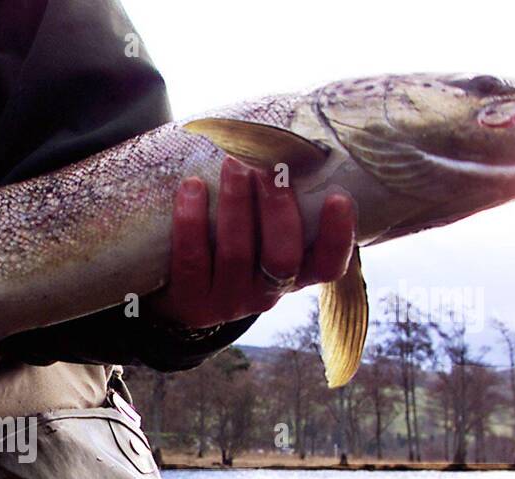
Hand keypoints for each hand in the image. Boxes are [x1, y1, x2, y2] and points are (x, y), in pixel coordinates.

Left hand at [147, 157, 356, 329]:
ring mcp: (228, 302)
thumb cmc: (231, 241)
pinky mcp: (191, 301)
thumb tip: (288, 139)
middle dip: (277, 208)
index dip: (337, 237)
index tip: (338, 198)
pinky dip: (192, 221)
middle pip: (281, 258)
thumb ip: (278, 200)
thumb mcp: (261, 230)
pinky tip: (192, 188)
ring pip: (236, 255)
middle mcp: (266, 294)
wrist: (176, 290)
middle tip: (268, 168)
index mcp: (295, 275)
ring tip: (231, 164)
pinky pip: (191, 260)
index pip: (328, 266)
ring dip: (235, 204)